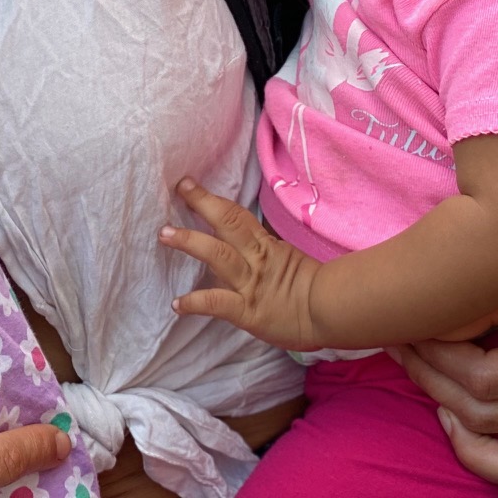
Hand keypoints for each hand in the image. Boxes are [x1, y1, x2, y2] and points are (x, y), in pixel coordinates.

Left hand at [159, 177, 322, 351]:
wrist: (332, 313)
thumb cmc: (318, 290)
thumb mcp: (291, 262)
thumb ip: (268, 253)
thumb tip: (245, 245)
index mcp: (267, 246)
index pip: (237, 216)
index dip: (212, 200)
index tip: (188, 184)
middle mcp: (256, 259)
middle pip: (228, 223)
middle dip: (202, 204)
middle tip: (180, 188)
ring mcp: (251, 283)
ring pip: (218, 254)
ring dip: (190, 242)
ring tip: (165, 234)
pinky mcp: (249, 311)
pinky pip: (218, 303)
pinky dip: (196, 302)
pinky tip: (177, 304)